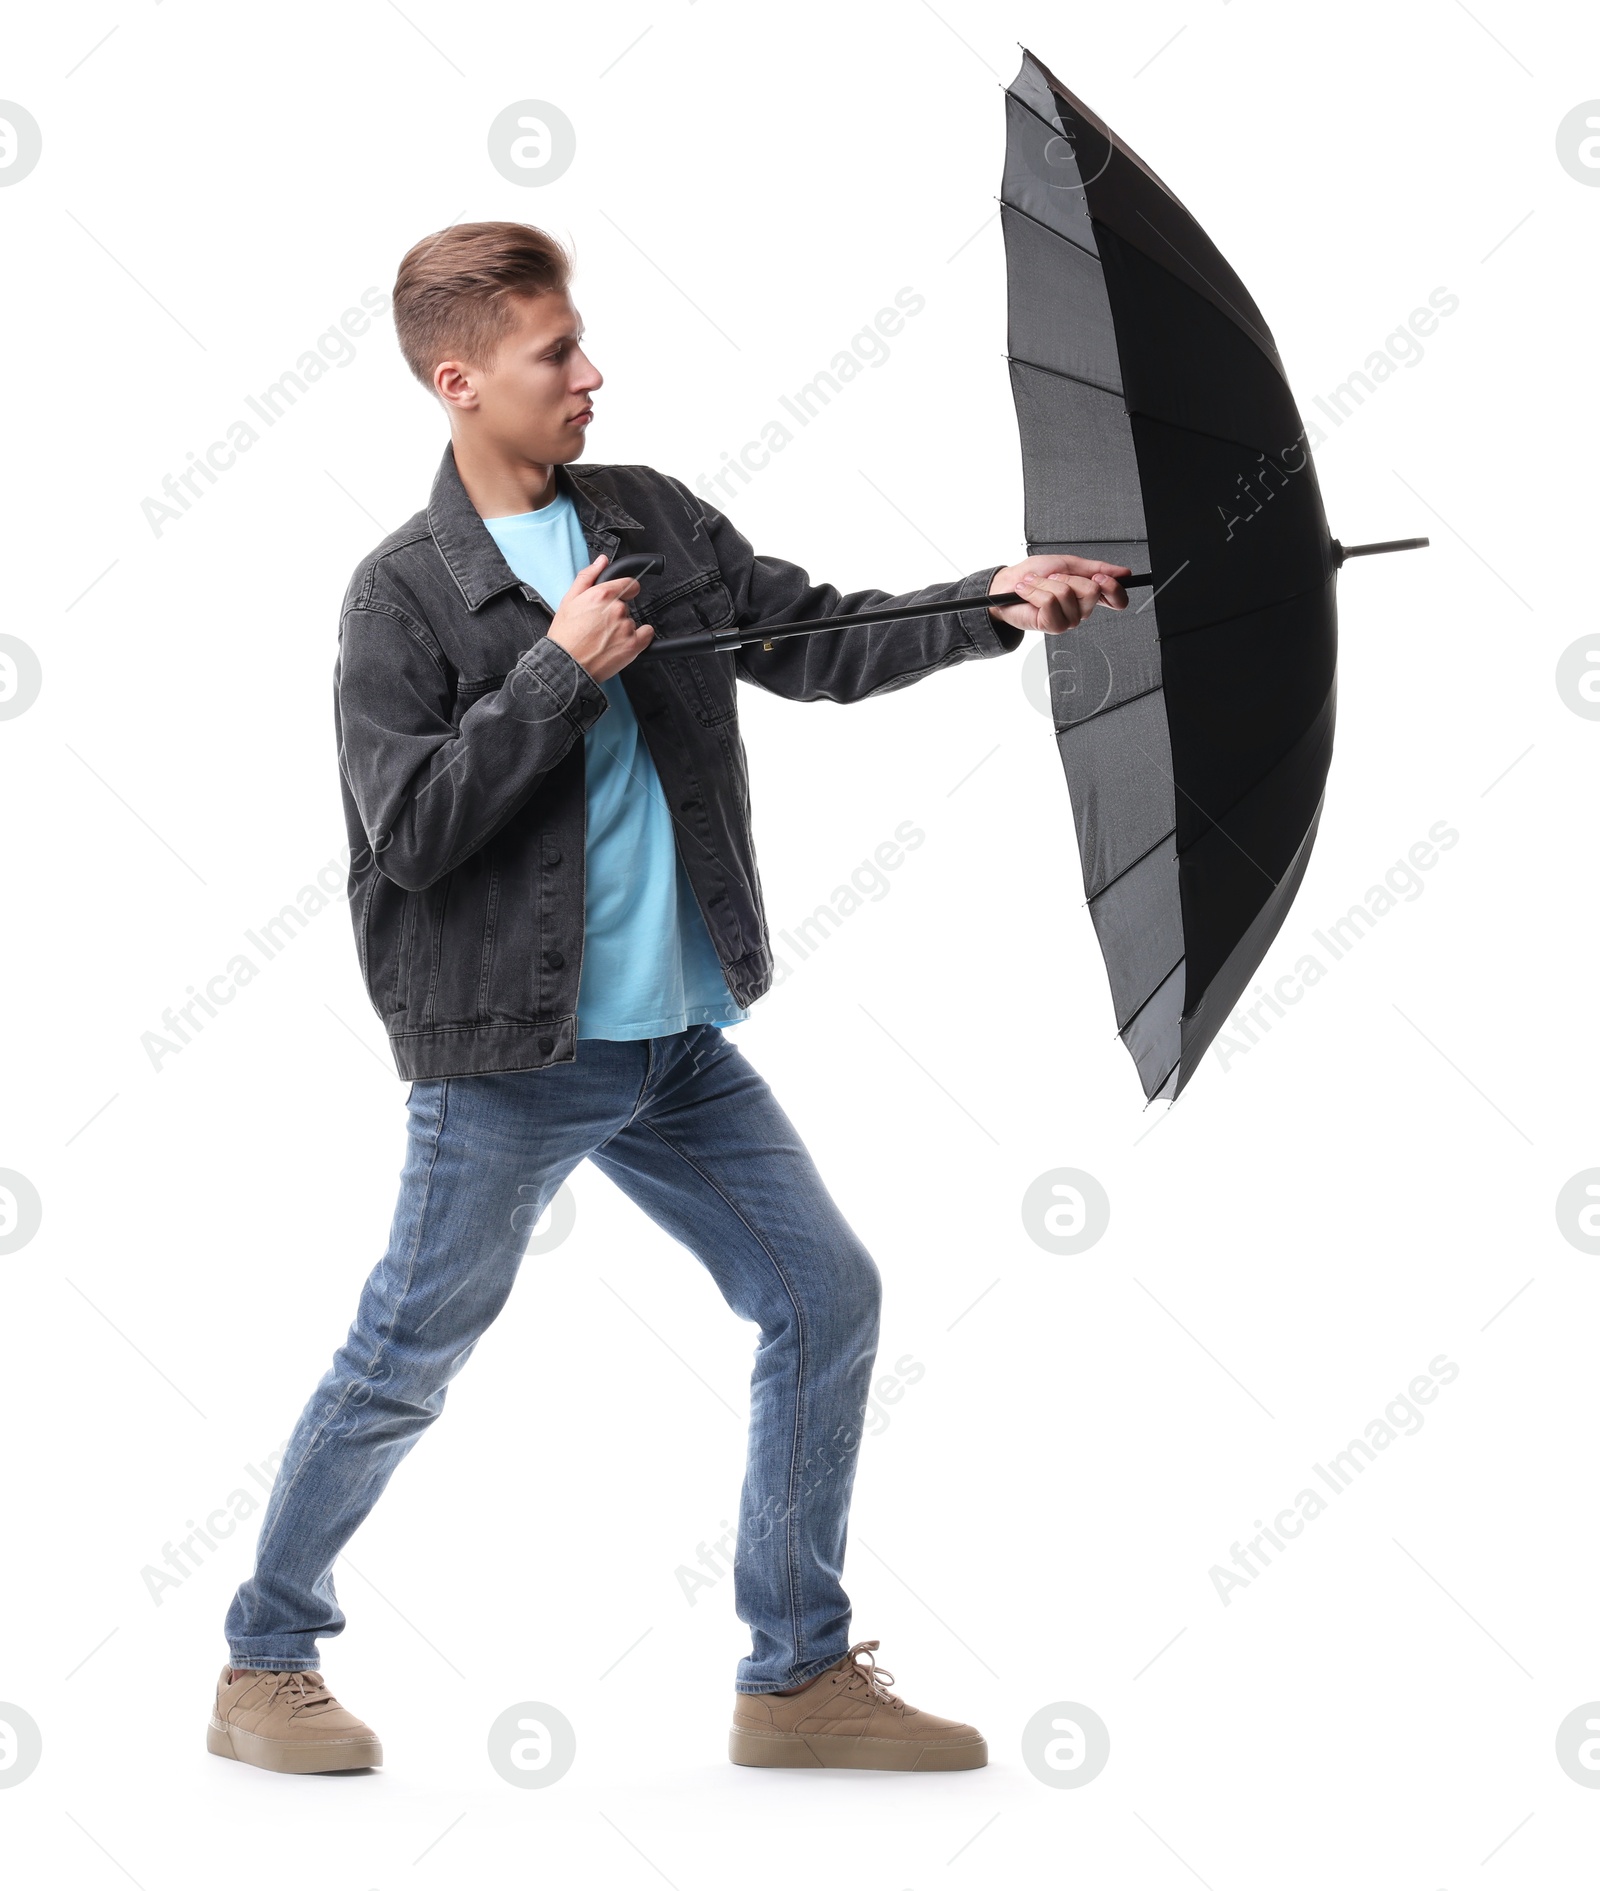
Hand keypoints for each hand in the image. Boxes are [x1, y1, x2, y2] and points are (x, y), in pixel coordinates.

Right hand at [547, 554, 655, 681]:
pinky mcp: (633, 645)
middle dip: (616, 614)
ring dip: (623, 629)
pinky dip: (639, 638)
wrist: (566, 665)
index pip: (629, 584)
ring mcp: (626, 627)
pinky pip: (647, 634)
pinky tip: (621, 643)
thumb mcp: (569, 600)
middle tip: (600, 626)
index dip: (624, 591)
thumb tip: (601, 561)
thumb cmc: (565, 635)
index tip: (619, 598)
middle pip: (628, 606)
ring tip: (604, 639)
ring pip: (632, 621)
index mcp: (602, 594)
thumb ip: (588, 577)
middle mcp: (617, 609)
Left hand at [987, 555, 1130, 632]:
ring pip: (1068, 594)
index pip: (1118, 600)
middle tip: (1053, 578)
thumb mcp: (1069, 563)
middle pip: (1092, 590)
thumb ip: (1097, 567)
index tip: (1100, 577)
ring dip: (1047, 583)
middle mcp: (1082, 610)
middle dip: (1068, 577)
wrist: (1009, 584)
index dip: (1113, 587)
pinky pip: (1050, 603)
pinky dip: (1035, 591)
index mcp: (1089, 594)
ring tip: (1036, 584)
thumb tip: (1123, 572)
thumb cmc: (1035, 574)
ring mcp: (1069, 620)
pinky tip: (1028, 592)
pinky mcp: (1052, 626)